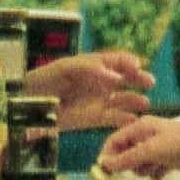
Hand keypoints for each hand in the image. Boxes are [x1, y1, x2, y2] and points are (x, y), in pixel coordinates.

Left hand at [28, 49, 153, 132]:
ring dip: (135, 100)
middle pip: (126, 78)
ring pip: (124, 99)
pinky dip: (125, 119)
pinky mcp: (95, 118)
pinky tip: (132, 119)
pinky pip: (114, 118)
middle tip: (149, 82)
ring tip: (144, 103)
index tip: (136, 65)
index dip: (127, 61)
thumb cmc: (45, 80)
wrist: (31, 104)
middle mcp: (100, 82)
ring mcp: (99, 100)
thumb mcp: (64, 68)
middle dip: (139, 78)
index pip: (116, 60)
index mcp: (94, 65)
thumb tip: (114, 75)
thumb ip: (89, 68)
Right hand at [98, 114, 179, 179]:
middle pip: (125, 154)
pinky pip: (153, 170)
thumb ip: (128, 158)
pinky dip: (155, 174)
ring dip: (142, 171)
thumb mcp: (152, 151)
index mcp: (140, 127)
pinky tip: (162, 174)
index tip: (105, 173)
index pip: (114, 140)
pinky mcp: (168, 160)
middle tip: (138, 169)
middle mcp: (147, 137)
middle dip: (127, 165)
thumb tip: (105, 165)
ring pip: (139, 164)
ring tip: (154, 170)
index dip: (108, 156)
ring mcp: (158, 149)